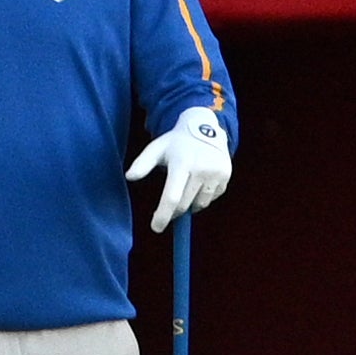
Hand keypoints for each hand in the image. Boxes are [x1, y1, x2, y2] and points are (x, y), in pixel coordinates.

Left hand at [124, 106, 231, 231]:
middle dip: (174, 211)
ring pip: (200, 204)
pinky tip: (199, 182)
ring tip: (186, 186)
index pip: (172, 197)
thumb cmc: (176, 142)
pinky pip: (212, 198)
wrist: (206, 127)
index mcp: (182, 163)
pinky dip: (203, 197)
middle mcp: (201, 169)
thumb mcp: (156, 148)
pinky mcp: (225, 176)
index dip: (163, 215)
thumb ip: (142, 163)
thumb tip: (129, 176)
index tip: (156, 228)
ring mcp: (216, 173)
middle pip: (184, 205)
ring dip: (190, 204)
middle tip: (169, 206)